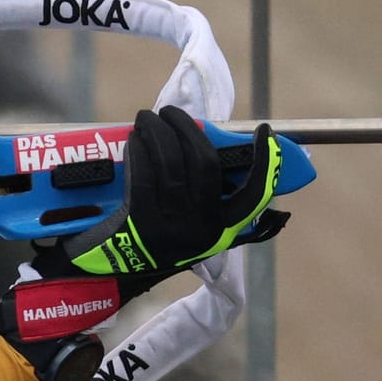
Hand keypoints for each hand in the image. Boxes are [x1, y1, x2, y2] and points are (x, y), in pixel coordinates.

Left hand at [62, 106, 285, 278]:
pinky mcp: (142, 223)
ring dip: (158, 132)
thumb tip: (202, 136)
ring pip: (171, 164)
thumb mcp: (188, 222)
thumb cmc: (154, 234)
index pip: (255, 195)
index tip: (265, 131)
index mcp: (221, 230)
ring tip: (147, 118)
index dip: (265, 162)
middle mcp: (202, 230)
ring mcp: (173, 228)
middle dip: (187, 128)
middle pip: (205, 163)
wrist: (116, 269)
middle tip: (170, 112)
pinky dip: (140, 150)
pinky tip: (135, 139)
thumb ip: (202, 190)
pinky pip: (144, 175)